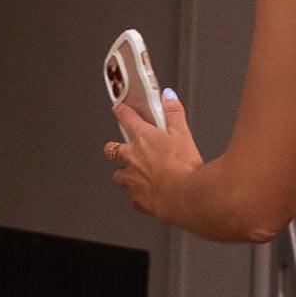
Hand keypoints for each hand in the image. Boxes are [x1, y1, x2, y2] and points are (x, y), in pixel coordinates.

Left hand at [106, 89, 203, 224]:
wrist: (183, 197)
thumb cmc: (183, 167)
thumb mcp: (183, 134)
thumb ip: (174, 114)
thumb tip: (169, 98)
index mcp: (142, 137)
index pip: (125, 117)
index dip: (121, 112)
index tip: (119, 109)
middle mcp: (131, 158)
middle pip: (112, 149)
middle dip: (115, 147)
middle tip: (123, 147)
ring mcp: (131, 179)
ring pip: (118, 175)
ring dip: (124, 173)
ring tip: (135, 173)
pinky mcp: (136, 199)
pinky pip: (132, 196)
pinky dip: (138, 194)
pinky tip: (148, 193)